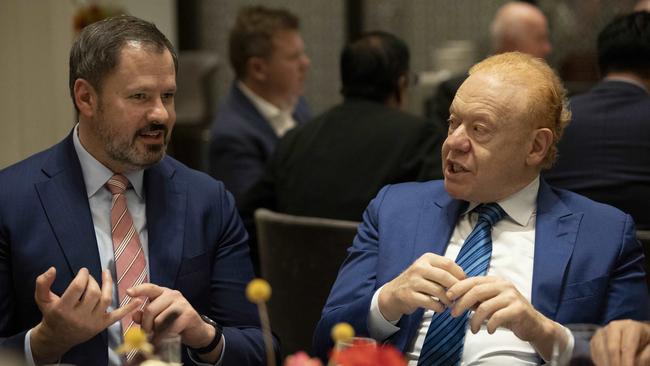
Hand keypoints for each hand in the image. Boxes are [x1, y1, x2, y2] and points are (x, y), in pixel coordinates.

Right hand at [31, 267, 141, 362]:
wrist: (57, 337)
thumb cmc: (51, 314)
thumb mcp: (41, 299)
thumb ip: (42, 283)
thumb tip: (52, 269)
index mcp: (63, 309)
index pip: (78, 288)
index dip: (83, 276)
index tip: (84, 271)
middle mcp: (79, 316)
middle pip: (93, 292)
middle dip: (93, 281)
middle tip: (89, 277)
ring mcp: (92, 322)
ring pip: (106, 300)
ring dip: (108, 285)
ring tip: (106, 275)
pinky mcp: (101, 326)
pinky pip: (117, 316)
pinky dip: (128, 308)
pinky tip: (138, 300)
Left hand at [127, 284, 222, 361]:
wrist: (196, 330)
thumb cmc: (174, 323)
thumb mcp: (157, 318)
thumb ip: (145, 316)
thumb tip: (134, 314)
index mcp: (164, 293)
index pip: (150, 288)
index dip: (138, 289)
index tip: (128, 292)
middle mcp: (173, 295)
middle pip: (151, 309)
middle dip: (145, 325)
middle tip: (146, 334)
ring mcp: (182, 303)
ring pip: (159, 320)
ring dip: (156, 332)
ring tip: (159, 335)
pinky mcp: (188, 314)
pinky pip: (170, 328)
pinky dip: (165, 336)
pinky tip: (166, 337)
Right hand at [378, 253, 465, 320]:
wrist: (393, 293)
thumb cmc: (416, 282)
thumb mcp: (427, 270)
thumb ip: (443, 271)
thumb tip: (465, 279)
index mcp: (426, 259)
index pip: (448, 263)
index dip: (459, 274)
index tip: (464, 283)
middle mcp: (419, 268)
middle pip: (444, 276)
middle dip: (456, 288)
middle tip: (460, 296)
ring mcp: (413, 282)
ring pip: (438, 291)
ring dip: (448, 300)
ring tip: (450, 304)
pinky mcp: (409, 296)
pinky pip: (430, 302)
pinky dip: (439, 307)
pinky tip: (440, 308)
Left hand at [447, 276, 565, 360]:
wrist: (533, 324)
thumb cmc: (508, 313)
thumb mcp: (490, 302)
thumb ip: (475, 299)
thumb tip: (453, 297)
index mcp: (495, 281)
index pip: (472, 281)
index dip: (458, 288)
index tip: (447, 296)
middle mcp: (504, 285)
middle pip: (476, 291)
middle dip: (462, 303)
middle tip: (453, 314)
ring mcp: (512, 296)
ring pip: (485, 306)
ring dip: (475, 320)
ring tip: (473, 329)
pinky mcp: (519, 309)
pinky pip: (497, 317)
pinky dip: (490, 325)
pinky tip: (489, 331)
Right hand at [590, 319, 649, 365]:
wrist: (635, 334)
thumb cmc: (645, 341)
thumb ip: (646, 355)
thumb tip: (635, 363)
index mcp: (631, 327)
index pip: (627, 347)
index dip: (627, 362)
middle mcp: (614, 326)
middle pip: (612, 348)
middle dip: (615, 363)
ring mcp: (603, 331)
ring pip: (601, 350)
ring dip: (606, 363)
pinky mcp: (595, 338)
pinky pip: (594, 351)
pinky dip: (599, 361)